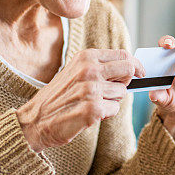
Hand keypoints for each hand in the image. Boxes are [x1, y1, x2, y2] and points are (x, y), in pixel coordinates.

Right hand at [15, 48, 144, 152]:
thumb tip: (129, 66)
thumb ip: (99, 65)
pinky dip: (106, 114)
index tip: (139, 73)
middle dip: (126, 82)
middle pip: (129, 70)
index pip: (123, 55)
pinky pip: (114, 109)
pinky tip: (90, 113)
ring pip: (122, 93)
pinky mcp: (92, 109)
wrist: (35, 120)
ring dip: (112, 101)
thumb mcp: (76, 71)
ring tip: (92, 103)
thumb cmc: (59, 96)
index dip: (134, 65)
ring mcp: (91, 89)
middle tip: (113, 90)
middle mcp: (89, 70)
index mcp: (86, 57)